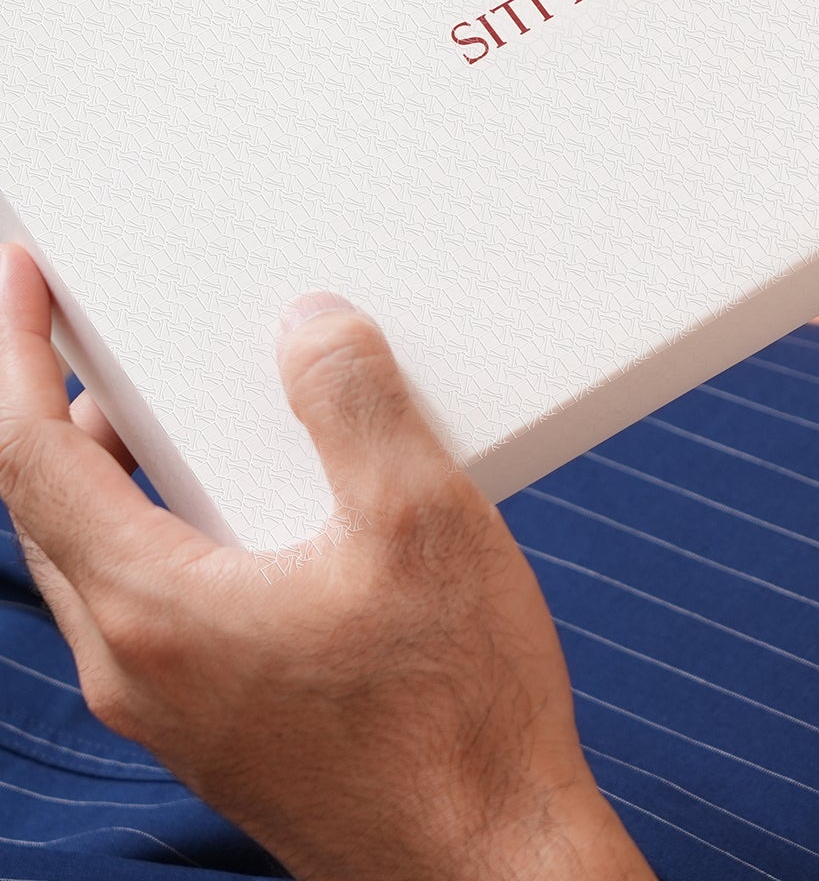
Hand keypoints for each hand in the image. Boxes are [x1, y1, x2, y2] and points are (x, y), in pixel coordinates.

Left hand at [0, 244, 651, 880]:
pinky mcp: (213, 730)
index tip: (23, 279)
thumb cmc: (458, 719)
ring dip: (111, 473)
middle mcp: (137, 669)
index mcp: (158, 611)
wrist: (489, 870)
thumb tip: (307, 322)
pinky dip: (158, 531)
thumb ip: (355, 403)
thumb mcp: (423, 523)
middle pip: (48, 510)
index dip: (14, 352)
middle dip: (55, 406)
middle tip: (94, 330)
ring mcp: (170, 710)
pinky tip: (242, 509)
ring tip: (168, 406)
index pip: (30, 459)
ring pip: (95, 563)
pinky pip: (147, 606)